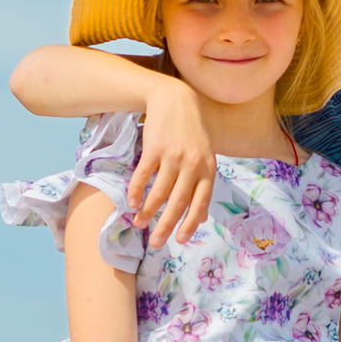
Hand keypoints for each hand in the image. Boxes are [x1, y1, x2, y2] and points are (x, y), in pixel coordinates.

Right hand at [127, 77, 216, 248]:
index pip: (200, 203)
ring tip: (140, 224)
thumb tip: (203, 216)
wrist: (175, 99)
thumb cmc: (192, 132)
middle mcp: (193, 164)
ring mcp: (173, 156)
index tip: (180, 240)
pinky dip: (137, 192)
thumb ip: (204, 185)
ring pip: (159, 192)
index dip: (190, 224)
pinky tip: (132, 203)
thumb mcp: (205, 157)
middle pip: (178, 203)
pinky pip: (144, 176)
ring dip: (148, 212)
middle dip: (166, 226)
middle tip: (156, 243)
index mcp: (208, 169)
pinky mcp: (155, 148)